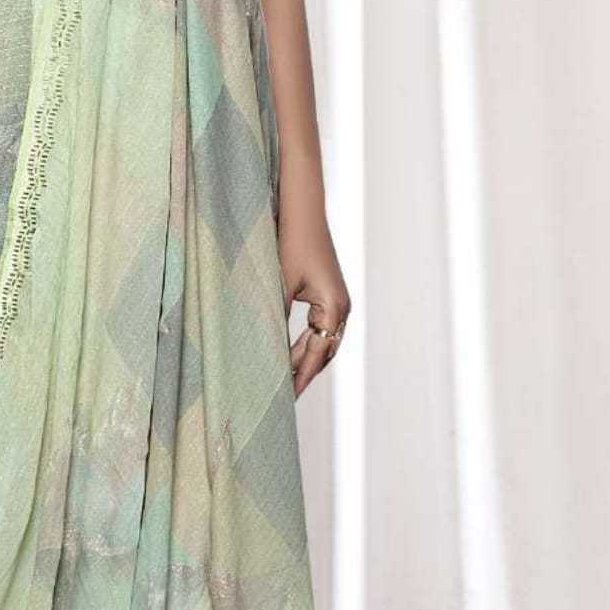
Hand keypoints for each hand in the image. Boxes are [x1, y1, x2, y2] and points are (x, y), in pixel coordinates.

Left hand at [279, 200, 349, 398]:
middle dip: (305, 374)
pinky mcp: (330, 295)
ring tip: (287, 382)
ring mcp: (338, 302)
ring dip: (305, 360)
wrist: (303, 212)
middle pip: (324, 352)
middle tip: (286, 397)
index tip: (287, 398)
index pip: (316, 353)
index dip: (301, 377)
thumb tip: (267, 353)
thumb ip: (276, 320)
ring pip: (323, 342)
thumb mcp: (280, 285)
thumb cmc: (291, 243)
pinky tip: (290, 355)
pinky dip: (306, 344)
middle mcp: (342, 308)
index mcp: (333, 308)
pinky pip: (320, 329)